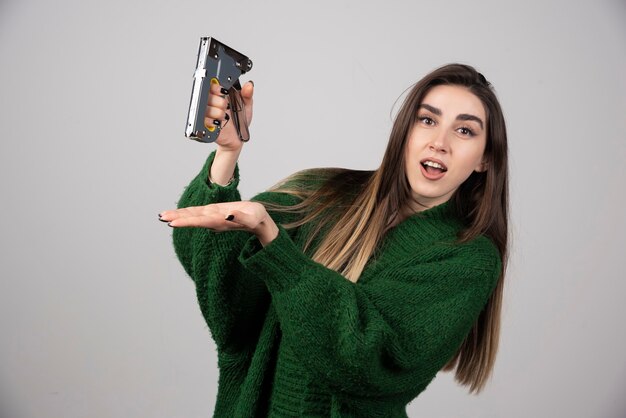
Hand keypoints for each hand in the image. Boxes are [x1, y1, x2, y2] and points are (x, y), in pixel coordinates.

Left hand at [159, 201, 278, 245]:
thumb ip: (241, 217)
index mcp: (221, 221)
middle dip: (177, 218)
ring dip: (178, 215)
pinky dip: (185, 212)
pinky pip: (197, 212)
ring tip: (162, 216)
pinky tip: (176, 213)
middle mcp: (214, 221)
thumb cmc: (257, 218)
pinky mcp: (213, 213)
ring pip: (192, 216)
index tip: (172, 223)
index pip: (201, 221)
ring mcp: (212, 217)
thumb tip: (229, 214)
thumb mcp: (253, 216)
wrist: (259, 222)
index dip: (186, 221)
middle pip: (192, 219)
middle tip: (161, 217)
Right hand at [205, 81, 253, 151]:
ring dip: (218, 112)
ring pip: (206, 108)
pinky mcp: (205, 125)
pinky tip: (220, 123)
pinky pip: (204, 120)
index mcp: (219, 95)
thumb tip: (249, 85)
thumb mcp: (246, 106)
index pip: (210, 85)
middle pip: (206, 95)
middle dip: (219, 101)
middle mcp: (211, 103)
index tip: (223, 91)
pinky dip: (213, 121)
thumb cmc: (239, 121)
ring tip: (224, 117)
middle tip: (226, 107)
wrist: (237, 138)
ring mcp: (207, 114)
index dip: (215, 87)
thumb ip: (247, 94)